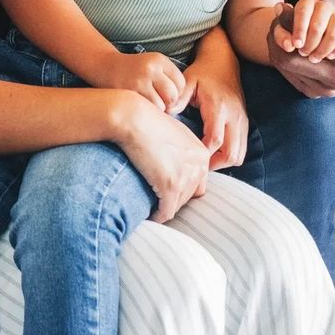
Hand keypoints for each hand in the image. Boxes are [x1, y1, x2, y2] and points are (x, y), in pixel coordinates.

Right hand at [102, 50, 187, 112]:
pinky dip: (147, 110)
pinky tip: (141, 104)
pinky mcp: (129, 91)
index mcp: (159, 60)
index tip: (166, 93)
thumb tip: (180, 103)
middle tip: (160, 102)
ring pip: (161, 105)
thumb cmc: (134, 69)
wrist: (106, 66)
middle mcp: (150, 68)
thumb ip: (169, 78)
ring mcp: (139, 80)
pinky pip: (147, 108)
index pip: (181, 83)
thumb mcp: (153, 64)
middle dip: (169, 103)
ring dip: (157, 108)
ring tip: (149, 103)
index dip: (176, 92)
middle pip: (173, 95)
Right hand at [116, 99, 210, 222]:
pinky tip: (148, 214)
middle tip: (156, 200)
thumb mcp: (173, 133)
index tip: (164, 189)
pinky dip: (157, 216)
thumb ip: (181, 151)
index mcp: (202, 154)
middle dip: (173, 199)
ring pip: (177, 206)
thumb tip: (173, 165)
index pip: (198, 183)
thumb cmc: (147, 121)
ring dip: (164, 207)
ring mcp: (186, 177)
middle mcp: (199, 166)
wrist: (132, 118)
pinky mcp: (171, 186)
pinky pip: (166, 212)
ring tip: (151, 206)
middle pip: (189, 196)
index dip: (180, 188)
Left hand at [182, 62, 247, 169]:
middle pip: (232, 154)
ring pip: (239, 154)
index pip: (215, 141)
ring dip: (224, 162)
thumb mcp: (187, 81)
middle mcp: (234, 117)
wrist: (223, 62)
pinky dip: (230, 155)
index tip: (189, 156)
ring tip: (206, 161)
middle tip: (198, 165)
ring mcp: (242, 121)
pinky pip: (242, 148)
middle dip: (215, 164)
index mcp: (218, 108)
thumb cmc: (202, 73)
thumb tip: (168, 114)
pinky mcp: (244, 123)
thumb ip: (179, 98)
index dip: (203, 154)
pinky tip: (215, 153)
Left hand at [264, 0, 334, 97]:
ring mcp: (332, 89)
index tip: (281, 12)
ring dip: (279, 52)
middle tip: (273, 26)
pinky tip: (282, 49)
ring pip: (290, 70)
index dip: (293, 28)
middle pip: (295, 60)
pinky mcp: (321, 94)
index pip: (313, 41)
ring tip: (277, 36)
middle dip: (280, 41)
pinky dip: (283, 63)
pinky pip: (291, 78)